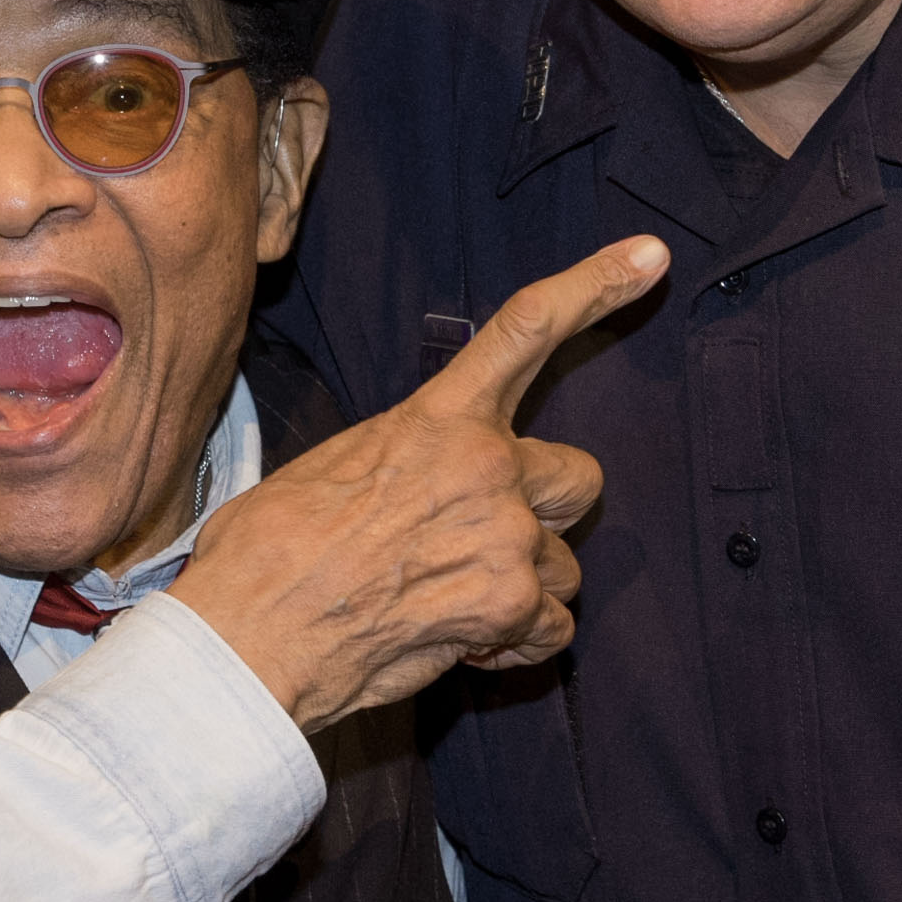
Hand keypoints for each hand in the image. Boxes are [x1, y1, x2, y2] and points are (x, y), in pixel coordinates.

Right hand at [173, 236, 668, 732]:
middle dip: (546, 513)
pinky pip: (554, 628)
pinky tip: (460, 641)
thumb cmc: (270, 551)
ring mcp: (506, 537)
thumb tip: (421, 484)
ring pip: (564, 565)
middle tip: (487, 541)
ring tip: (446, 600)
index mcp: (438, 419)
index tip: (650, 257)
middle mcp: (487, 466)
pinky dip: (517, 643)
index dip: (597, 287)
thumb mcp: (336, 466)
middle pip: (580, 478)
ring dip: (521, 587)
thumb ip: (410, 459)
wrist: (251, 631)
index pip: (526, 330)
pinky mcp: (510, 606)